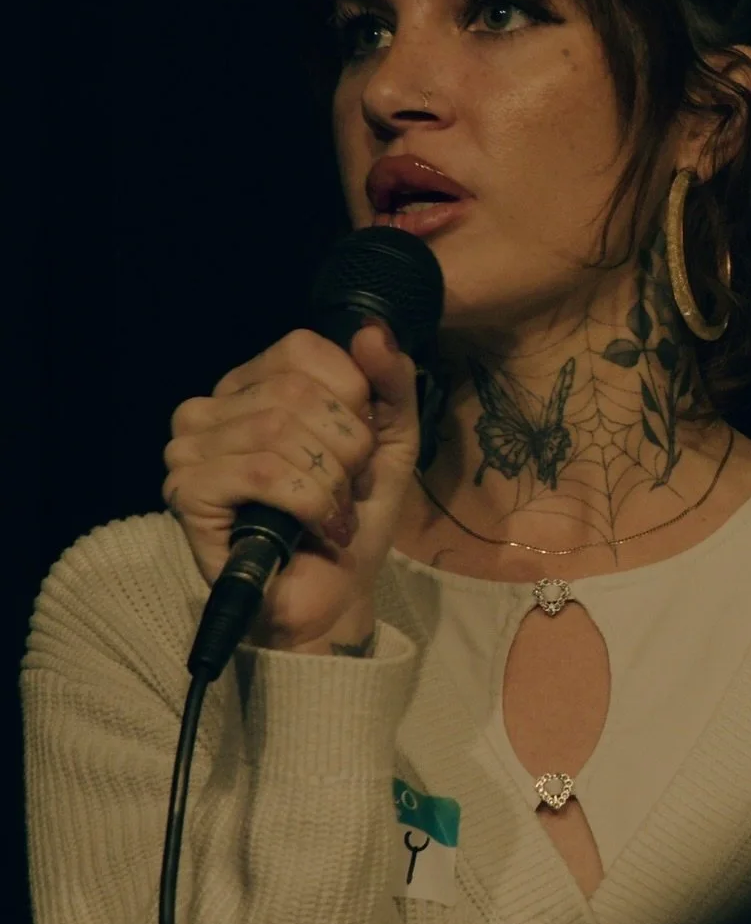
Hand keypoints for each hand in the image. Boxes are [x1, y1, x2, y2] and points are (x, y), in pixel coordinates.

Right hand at [162, 323, 418, 652]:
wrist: (333, 592)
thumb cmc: (351, 512)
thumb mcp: (390, 438)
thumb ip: (390, 382)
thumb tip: (371, 331)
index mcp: (253, 384)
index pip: (302, 349)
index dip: (350, 395)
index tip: (360, 443)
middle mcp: (210, 407)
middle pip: (295, 392)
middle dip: (346, 446)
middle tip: (349, 486)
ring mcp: (189, 449)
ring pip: (279, 432)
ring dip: (330, 480)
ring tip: (335, 512)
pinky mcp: (187, 492)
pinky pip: (262, 473)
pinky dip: (309, 503)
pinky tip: (317, 527)